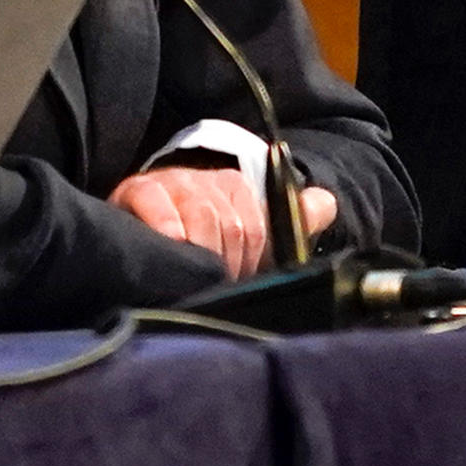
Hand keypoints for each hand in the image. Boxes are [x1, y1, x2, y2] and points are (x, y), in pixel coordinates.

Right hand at [107, 166, 336, 277]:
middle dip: (225, 265)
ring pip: (201, 219)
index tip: (237, 281)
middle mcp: (204, 180)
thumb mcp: (245, 233)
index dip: (250, 262)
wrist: (139, 224)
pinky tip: (171, 248)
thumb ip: (291, 220)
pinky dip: (168, 230)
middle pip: (231, 226)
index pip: (257, 227)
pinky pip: (159, 205)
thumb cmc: (199, 239)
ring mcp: (173, 184)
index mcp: (234, 187)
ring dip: (199, 256)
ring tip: (192, 279)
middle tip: (214, 286)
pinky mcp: (139, 189)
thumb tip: (326, 203)